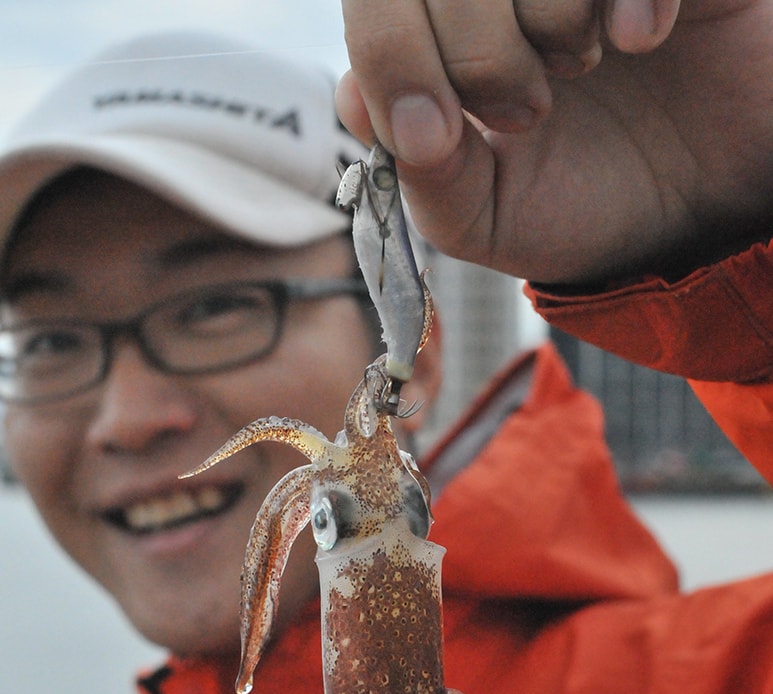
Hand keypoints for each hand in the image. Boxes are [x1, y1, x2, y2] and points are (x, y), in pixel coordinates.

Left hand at [337, 0, 772, 283]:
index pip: (380, 0)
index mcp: (444, 35)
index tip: (436, 134)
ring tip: (582, 70)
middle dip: (472, 50)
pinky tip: (643, 39)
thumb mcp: (486, 220)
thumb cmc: (585, 203)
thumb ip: (420, 175)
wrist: (700, 212)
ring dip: (550, 19)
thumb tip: (360, 100)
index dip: (391, 54)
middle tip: (525, 115)